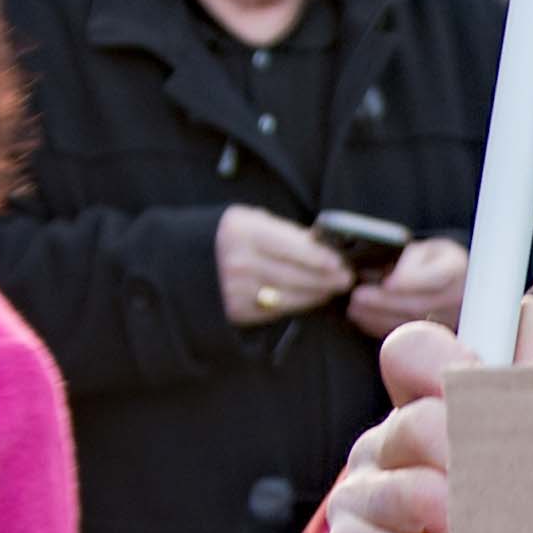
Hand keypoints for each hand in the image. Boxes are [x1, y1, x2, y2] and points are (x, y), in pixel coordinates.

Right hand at [218, 205, 353, 328]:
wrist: (186, 261)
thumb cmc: (230, 237)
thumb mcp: (252, 221)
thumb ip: (286, 233)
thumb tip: (324, 246)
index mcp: (243, 232)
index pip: (291, 248)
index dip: (319, 258)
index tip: (339, 263)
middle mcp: (238, 262)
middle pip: (294, 275)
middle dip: (325, 279)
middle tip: (345, 279)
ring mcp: (236, 289)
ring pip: (289, 296)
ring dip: (315, 294)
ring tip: (331, 288)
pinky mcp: (237, 311)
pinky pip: (276, 310)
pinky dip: (296, 304)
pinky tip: (310, 298)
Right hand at [320, 302, 532, 532]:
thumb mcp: (518, 462)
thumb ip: (525, 394)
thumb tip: (529, 318)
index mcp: (421, 413)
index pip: (414, 353)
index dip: (449, 358)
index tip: (483, 378)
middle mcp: (381, 451)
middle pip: (421, 423)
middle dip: (474, 460)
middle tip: (513, 491)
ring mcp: (358, 506)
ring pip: (414, 495)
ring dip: (467, 526)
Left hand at [342, 234, 467, 337]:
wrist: (451, 282)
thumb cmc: (433, 262)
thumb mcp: (425, 249)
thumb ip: (410, 260)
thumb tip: (391, 283)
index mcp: (456, 268)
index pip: (436, 277)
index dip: (410, 281)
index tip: (387, 283)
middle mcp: (457, 297)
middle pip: (419, 304)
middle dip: (384, 302)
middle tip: (358, 296)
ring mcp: (448, 320)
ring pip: (410, 323)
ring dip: (378, 317)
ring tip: (355, 308)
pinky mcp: (434, 335)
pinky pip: (406, 336)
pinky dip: (381, 327)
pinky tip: (364, 318)